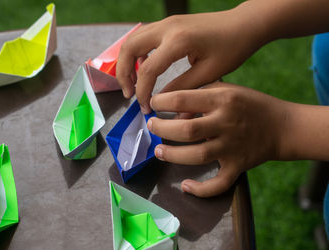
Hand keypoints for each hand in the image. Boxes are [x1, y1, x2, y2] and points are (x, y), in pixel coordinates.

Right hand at [117, 5, 266, 113]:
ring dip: (127, 62)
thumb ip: (181, 89)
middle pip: (128, 49)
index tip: (145, 108)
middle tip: (128, 94)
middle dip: (122, 74)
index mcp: (178, 41)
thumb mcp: (209, 73)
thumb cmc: (233, 48)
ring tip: (132, 83)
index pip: (147, 70)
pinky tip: (145, 68)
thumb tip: (161, 103)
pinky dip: (137, 53)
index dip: (142, 92)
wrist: (245, 24)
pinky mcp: (169, 23)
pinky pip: (143, 36)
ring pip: (132, 39)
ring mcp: (166, 22)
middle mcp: (167, 27)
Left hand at [147, 82, 291, 196]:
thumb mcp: (228, 90)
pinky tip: (186, 186)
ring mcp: (232, 147)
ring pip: (197, 156)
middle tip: (152, 127)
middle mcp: (226, 123)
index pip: (184, 99)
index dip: (162, 102)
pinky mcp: (238, 166)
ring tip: (158, 151)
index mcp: (223, 100)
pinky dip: (201, 189)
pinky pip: (219, 183)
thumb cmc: (250, 104)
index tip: (152, 104)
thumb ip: (201, 95)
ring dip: (173, 155)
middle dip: (163, 129)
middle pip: (187, 130)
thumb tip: (174, 112)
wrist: (282, 127)